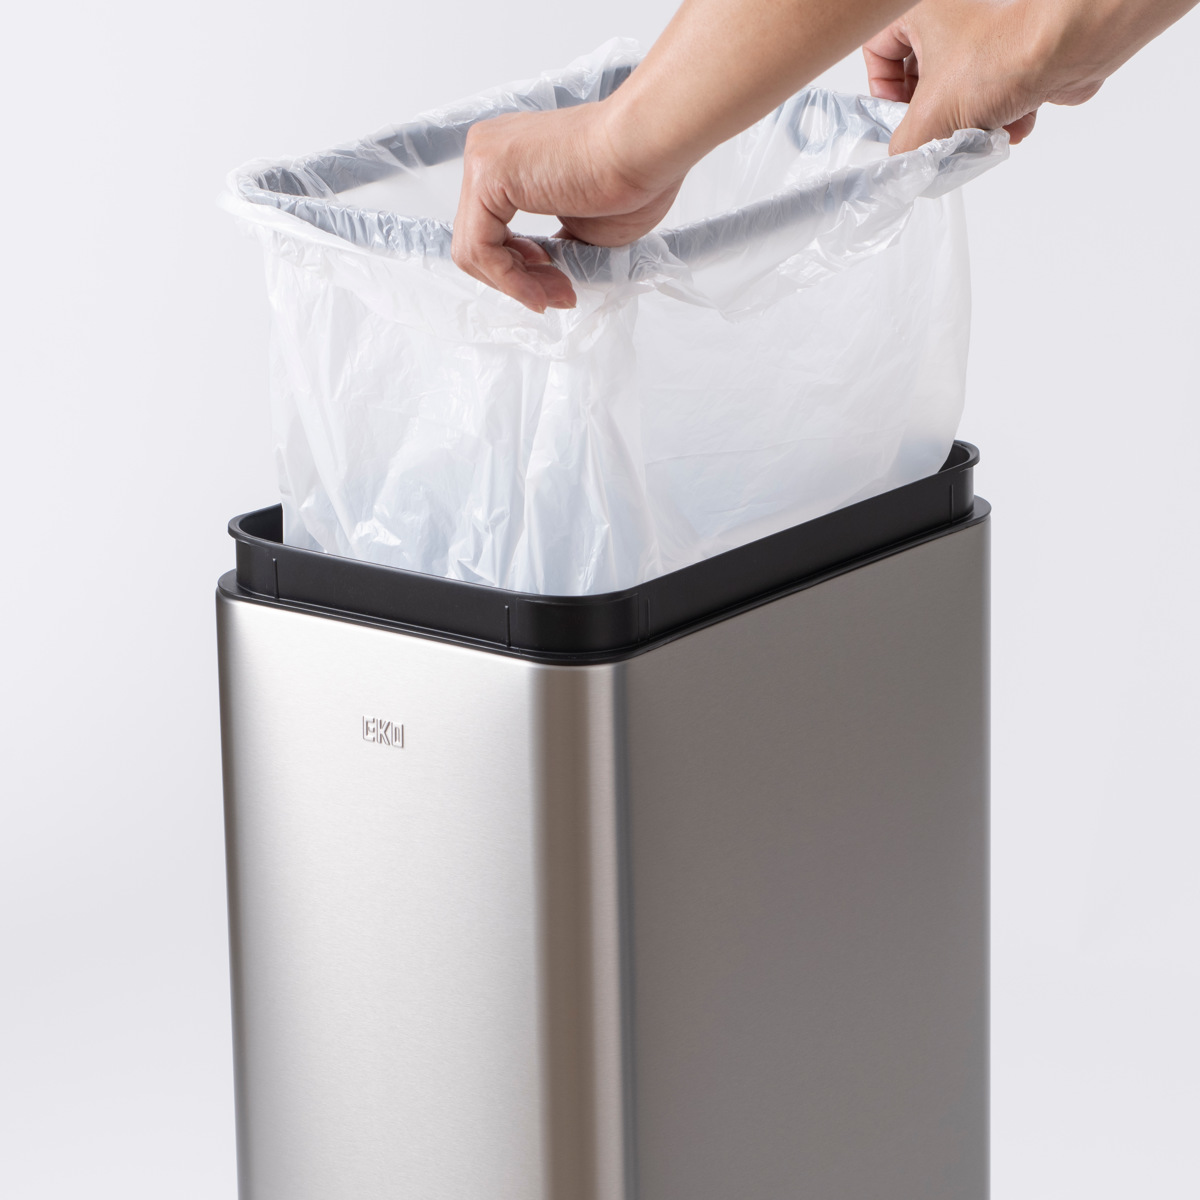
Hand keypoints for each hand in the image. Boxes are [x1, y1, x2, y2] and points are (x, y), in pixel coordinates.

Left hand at [451, 102, 683, 312]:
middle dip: (519, 280)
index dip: (521, 270)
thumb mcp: (582, 226)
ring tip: (557, 296)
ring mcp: (483, 160)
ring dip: (517, 285)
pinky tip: (541, 293)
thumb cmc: (631, 176)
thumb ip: (554, 244)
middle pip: (478, 241)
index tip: (558, 284)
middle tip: (559, 296)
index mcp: (508, 158)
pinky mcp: (486, 176)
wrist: (645, 147)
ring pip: (474, 250)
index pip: (490, 230)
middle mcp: (488, 152)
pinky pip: (481, 249)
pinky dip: (510, 281)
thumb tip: (542, 272)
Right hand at [865, 0, 1050, 153]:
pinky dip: (998, 118)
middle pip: (918, 80)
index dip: (882, 90)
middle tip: (936, 132)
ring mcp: (985, 39)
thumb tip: (902, 162)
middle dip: (932, 116)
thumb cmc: (1000, 59)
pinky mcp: (1014, 58)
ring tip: (980, 129)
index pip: (877, 50)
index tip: (898, 115)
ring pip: (956, 94)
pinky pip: (991, 97)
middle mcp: (953, 18)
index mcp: (920, 13)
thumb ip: (903, 147)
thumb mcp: (929, 119)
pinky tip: (1009, 123)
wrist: (1068, 51)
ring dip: (966, 124)